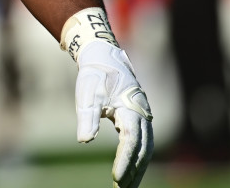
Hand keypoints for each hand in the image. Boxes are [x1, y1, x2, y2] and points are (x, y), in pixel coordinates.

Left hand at [74, 38, 153, 187]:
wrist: (103, 56)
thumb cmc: (95, 75)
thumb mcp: (87, 94)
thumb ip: (87, 117)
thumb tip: (84, 140)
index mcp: (131, 109)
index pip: (131, 141)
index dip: (125, 161)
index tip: (116, 178)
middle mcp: (142, 115)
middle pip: (143, 150)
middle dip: (133, 171)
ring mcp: (143, 116)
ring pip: (145, 148)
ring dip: (137, 168)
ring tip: (125, 186)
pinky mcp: (138, 118)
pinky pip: (141, 142)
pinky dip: (136, 158)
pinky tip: (128, 170)